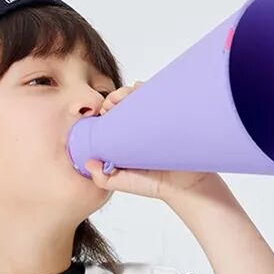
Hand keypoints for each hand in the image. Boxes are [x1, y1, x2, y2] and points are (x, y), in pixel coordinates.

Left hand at [83, 80, 213, 200]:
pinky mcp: (171, 116)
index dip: (105, 112)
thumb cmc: (154, 185)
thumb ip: (103, 178)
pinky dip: (148, 88)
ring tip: (122, 96)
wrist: (185, 186)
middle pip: (124, 105)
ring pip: (140, 98)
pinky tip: (139, 88)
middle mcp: (140, 129)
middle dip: (114, 99)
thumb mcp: (123, 183)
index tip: (101, 112)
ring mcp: (156, 121)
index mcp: (126, 140)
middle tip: (110, 103)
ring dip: (128, 92)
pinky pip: (160, 97)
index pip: (113, 120)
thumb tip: (88, 163)